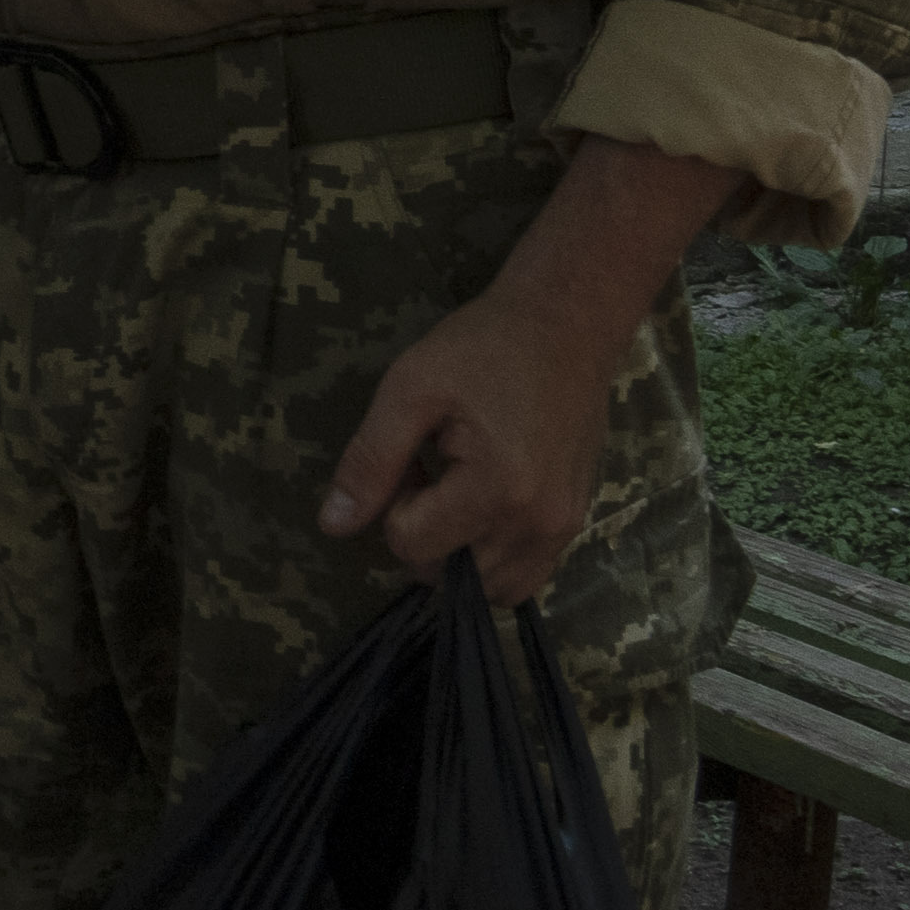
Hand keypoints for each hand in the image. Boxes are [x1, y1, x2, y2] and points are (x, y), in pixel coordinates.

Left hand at [318, 284, 624, 604]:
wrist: (568, 322)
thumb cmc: (486, 346)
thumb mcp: (410, 389)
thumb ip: (370, 461)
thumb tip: (332, 525)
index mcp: (497, 489)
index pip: (413, 547)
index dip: (394, 507)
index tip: (412, 458)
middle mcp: (539, 523)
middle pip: (451, 578)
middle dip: (425, 536)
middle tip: (431, 472)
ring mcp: (564, 527)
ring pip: (492, 588)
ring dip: (458, 554)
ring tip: (457, 490)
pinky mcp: (576, 522)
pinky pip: (526, 574)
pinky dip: (493, 557)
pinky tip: (484, 505)